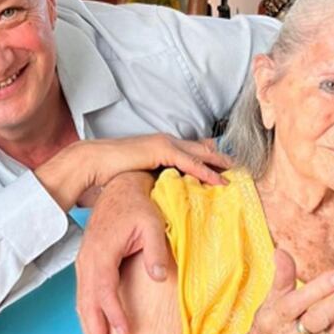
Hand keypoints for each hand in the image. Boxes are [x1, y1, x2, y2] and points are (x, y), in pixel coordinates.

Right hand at [76, 171, 171, 333]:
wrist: (121, 188)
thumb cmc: (139, 205)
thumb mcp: (153, 223)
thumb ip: (155, 250)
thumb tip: (160, 277)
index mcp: (102, 251)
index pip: (104, 289)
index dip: (113, 312)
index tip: (124, 332)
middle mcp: (87, 259)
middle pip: (86, 302)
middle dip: (94, 331)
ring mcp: (84, 262)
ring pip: (81, 300)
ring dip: (89, 327)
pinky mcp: (86, 263)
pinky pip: (83, 294)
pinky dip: (87, 314)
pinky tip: (95, 329)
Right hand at [85, 134, 231, 188]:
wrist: (94, 160)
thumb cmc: (111, 170)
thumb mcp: (139, 174)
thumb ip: (154, 179)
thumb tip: (161, 191)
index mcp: (162, 146)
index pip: (192, 150)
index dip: (210, 158)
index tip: (225, 167)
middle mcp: (167, 141)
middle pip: (202, 149)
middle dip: (221, 159)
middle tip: (239, 168)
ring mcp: (165, 144)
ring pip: (200, 154)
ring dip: (220, 164)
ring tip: (236, 174)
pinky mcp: (161, 151)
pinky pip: (190, 162)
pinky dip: (206, 171)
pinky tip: (219, 180)